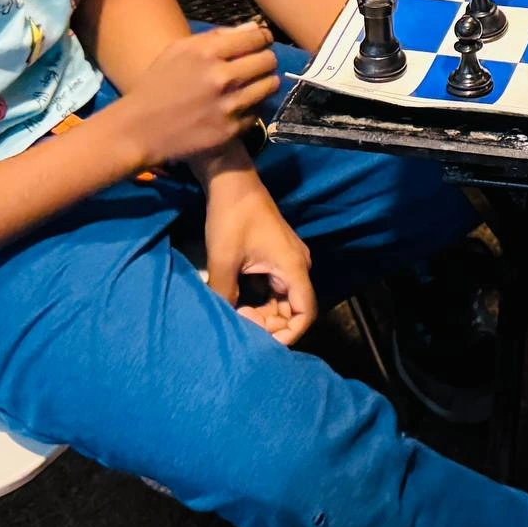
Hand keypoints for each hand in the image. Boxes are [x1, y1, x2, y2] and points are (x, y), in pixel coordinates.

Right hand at [106, 21, 278, 169]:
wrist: (139, 130)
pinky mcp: (232, 129)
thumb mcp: (178, 51)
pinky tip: (237, 106)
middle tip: (256, 65)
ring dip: (264, 83)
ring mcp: (229, 105)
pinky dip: (252, 107)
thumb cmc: (158, 85)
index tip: (261, 42)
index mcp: (207, 53)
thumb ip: (217, 36)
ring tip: (251, 84)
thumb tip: (253, 27)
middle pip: (269, 60)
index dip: (262, 38)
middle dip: (265, 60)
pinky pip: (258, 111)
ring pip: (270, 86)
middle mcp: (222, 77)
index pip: (257, 38)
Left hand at [202, 171, 315, 343]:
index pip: (304, 313)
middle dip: (268, 324)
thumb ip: (225, 295)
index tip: (263, 344)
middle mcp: (297, 266)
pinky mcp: (275, 257)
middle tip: (238, 323)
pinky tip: (236, 302)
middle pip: (291, 309)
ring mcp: (287, 261)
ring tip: (235, 314)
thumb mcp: (224, 260)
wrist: (232, 181)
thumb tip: (223, 322)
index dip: (288, 334)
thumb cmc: (232, 218)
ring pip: (280, 300)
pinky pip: (272, 287)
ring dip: (261, 312)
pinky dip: (258, 299)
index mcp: (294, 267)